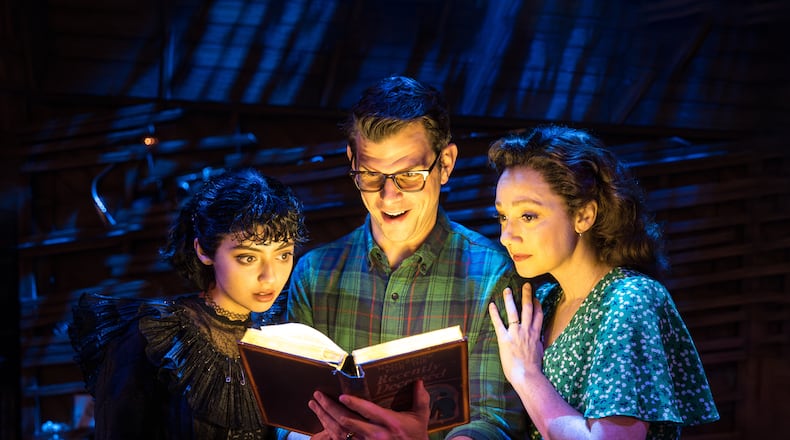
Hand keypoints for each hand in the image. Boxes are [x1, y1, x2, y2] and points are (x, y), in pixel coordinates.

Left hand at [308, 380, 430, 439]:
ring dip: (325, 418)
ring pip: (340, 432)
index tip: (342, 396)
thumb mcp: (420, 419)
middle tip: (318, 396)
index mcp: (389, 423)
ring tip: (315, 405)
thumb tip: (420, 382)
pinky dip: (328, 432)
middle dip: (330, 408)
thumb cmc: (415, 437)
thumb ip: (420, 400)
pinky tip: (321, 423)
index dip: (354, 404)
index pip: (368, 412)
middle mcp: (376, 434)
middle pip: (348, 422)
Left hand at [488, 283, 544, 387]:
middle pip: (528, 309)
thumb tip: (538, 339)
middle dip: (527, 295)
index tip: (536, 298)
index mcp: (536, 334)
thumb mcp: (540, 352)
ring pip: (514, 312)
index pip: (539, 315)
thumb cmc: (534, 368)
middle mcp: (527, 331)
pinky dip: (494, 313)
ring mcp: (516, 333)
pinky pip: (499, 323)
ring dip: (510, 299)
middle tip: (526, 285)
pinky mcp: (505, 339)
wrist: (528, 376)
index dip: (538, 305)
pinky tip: (491, 305)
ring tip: (507, 289)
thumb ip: (538, 342)